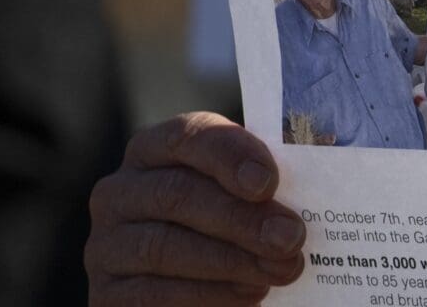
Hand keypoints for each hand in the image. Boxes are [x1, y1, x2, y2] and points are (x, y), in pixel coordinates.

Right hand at [87, 112, 306, 304]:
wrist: (200, 279)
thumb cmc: (236, 220)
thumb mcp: (248, 190)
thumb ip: (268, 179)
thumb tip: (319, 169)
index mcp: (156, 149)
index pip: (188, 136)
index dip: (230, 156)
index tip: (269, 182)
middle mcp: (120, 191)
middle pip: (178, 195)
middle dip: (242, 218)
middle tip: (291, 237)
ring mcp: (106, 243)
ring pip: (165, 246)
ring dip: (231, 261)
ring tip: (280, 269)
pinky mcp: (107, 292)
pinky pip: (152, 294)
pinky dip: (208, 295)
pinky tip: (250, 293)